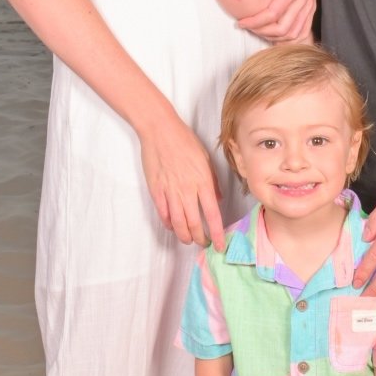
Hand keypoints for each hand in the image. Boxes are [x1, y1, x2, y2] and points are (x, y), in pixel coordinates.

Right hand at [139, 111, 225, 250]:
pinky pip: (163, 214)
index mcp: (202, 181)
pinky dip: (169, 224)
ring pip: (178, 224)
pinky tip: (173, 226)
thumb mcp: (205, 158)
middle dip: (201, 239)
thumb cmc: (184, 140)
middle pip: (195, 224)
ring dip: (185, 236)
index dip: (217, 233)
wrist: (160, 131)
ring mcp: (170, 192)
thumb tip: (217, 198)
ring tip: (189, 239)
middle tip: (204, 243)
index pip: (212, 215)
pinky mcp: (156, 191)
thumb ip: (213, 181)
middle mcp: (187, 190)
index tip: (220, 244)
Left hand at [237, 0, 317, 42]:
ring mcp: (308, 9)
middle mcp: (303, 3)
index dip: (255, 22)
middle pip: (282, 28)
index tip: (241, 22)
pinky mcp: (310, 11)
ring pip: (293, 34)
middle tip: (248, 28)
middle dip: (262, 32)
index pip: (272, 14)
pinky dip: (289, 38)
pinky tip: (277, 37)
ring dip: (275, 37)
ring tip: (259, 32)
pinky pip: (302, 32)